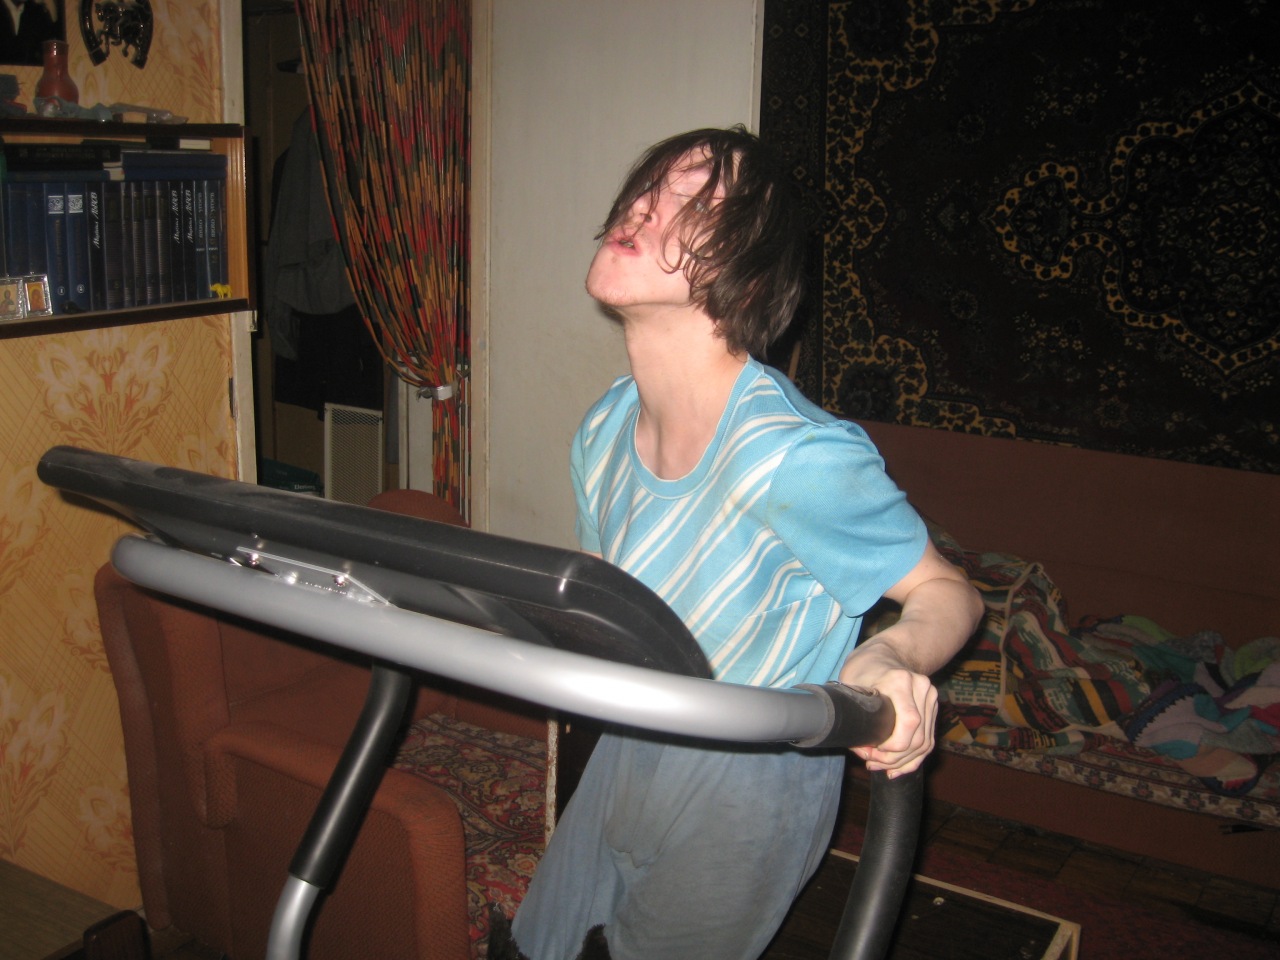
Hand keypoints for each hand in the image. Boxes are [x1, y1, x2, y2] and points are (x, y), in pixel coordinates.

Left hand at [838, 645, 938, 776]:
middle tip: (871, 763)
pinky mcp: (933, 706)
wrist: (884, 654)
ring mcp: (930, 697)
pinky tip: (897, 768)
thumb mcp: (852, 686)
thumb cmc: (863, 670)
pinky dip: (914, 758)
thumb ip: (856, 716)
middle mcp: (921, 687)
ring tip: (881, 767)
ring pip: (926, 743)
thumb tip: (863, 751)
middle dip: (894, 759)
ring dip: (903, 762)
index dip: (893, 746)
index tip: (872, 751)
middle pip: (919, 738)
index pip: (909, 722)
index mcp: (900, 680)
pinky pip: (928, 739)